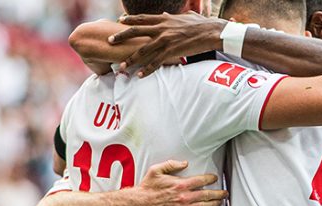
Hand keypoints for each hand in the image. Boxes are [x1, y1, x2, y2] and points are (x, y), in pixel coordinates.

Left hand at [110, 12, 226, 76]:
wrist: (212, 32)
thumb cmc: (202, 24)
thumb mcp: (185, 17)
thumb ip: (173, 17)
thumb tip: (166, 13)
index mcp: (165, 19)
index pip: (143, 18)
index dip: (130, 19)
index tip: (120, 21)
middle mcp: (161, 28)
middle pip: (136, 32)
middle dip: (121, 36)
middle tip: (109, 40)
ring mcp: (165, 40)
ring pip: (143, 50)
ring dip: (131, 59)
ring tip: (122, 66)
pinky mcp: (171, 52)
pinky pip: (156, 63)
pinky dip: (147, 70)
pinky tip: (140, 76)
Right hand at [130, 160, 226, 205]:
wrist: (141, 203)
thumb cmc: (148, 187)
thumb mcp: (157, 170)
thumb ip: (171, 164)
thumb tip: (185, 163)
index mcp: (181, 184)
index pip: (201, 180)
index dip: (210, 179)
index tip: (215, 178)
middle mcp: (184, 197)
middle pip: (206, 195)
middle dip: (218, 194)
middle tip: (224, 193)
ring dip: (214, 204)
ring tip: (220, 202)